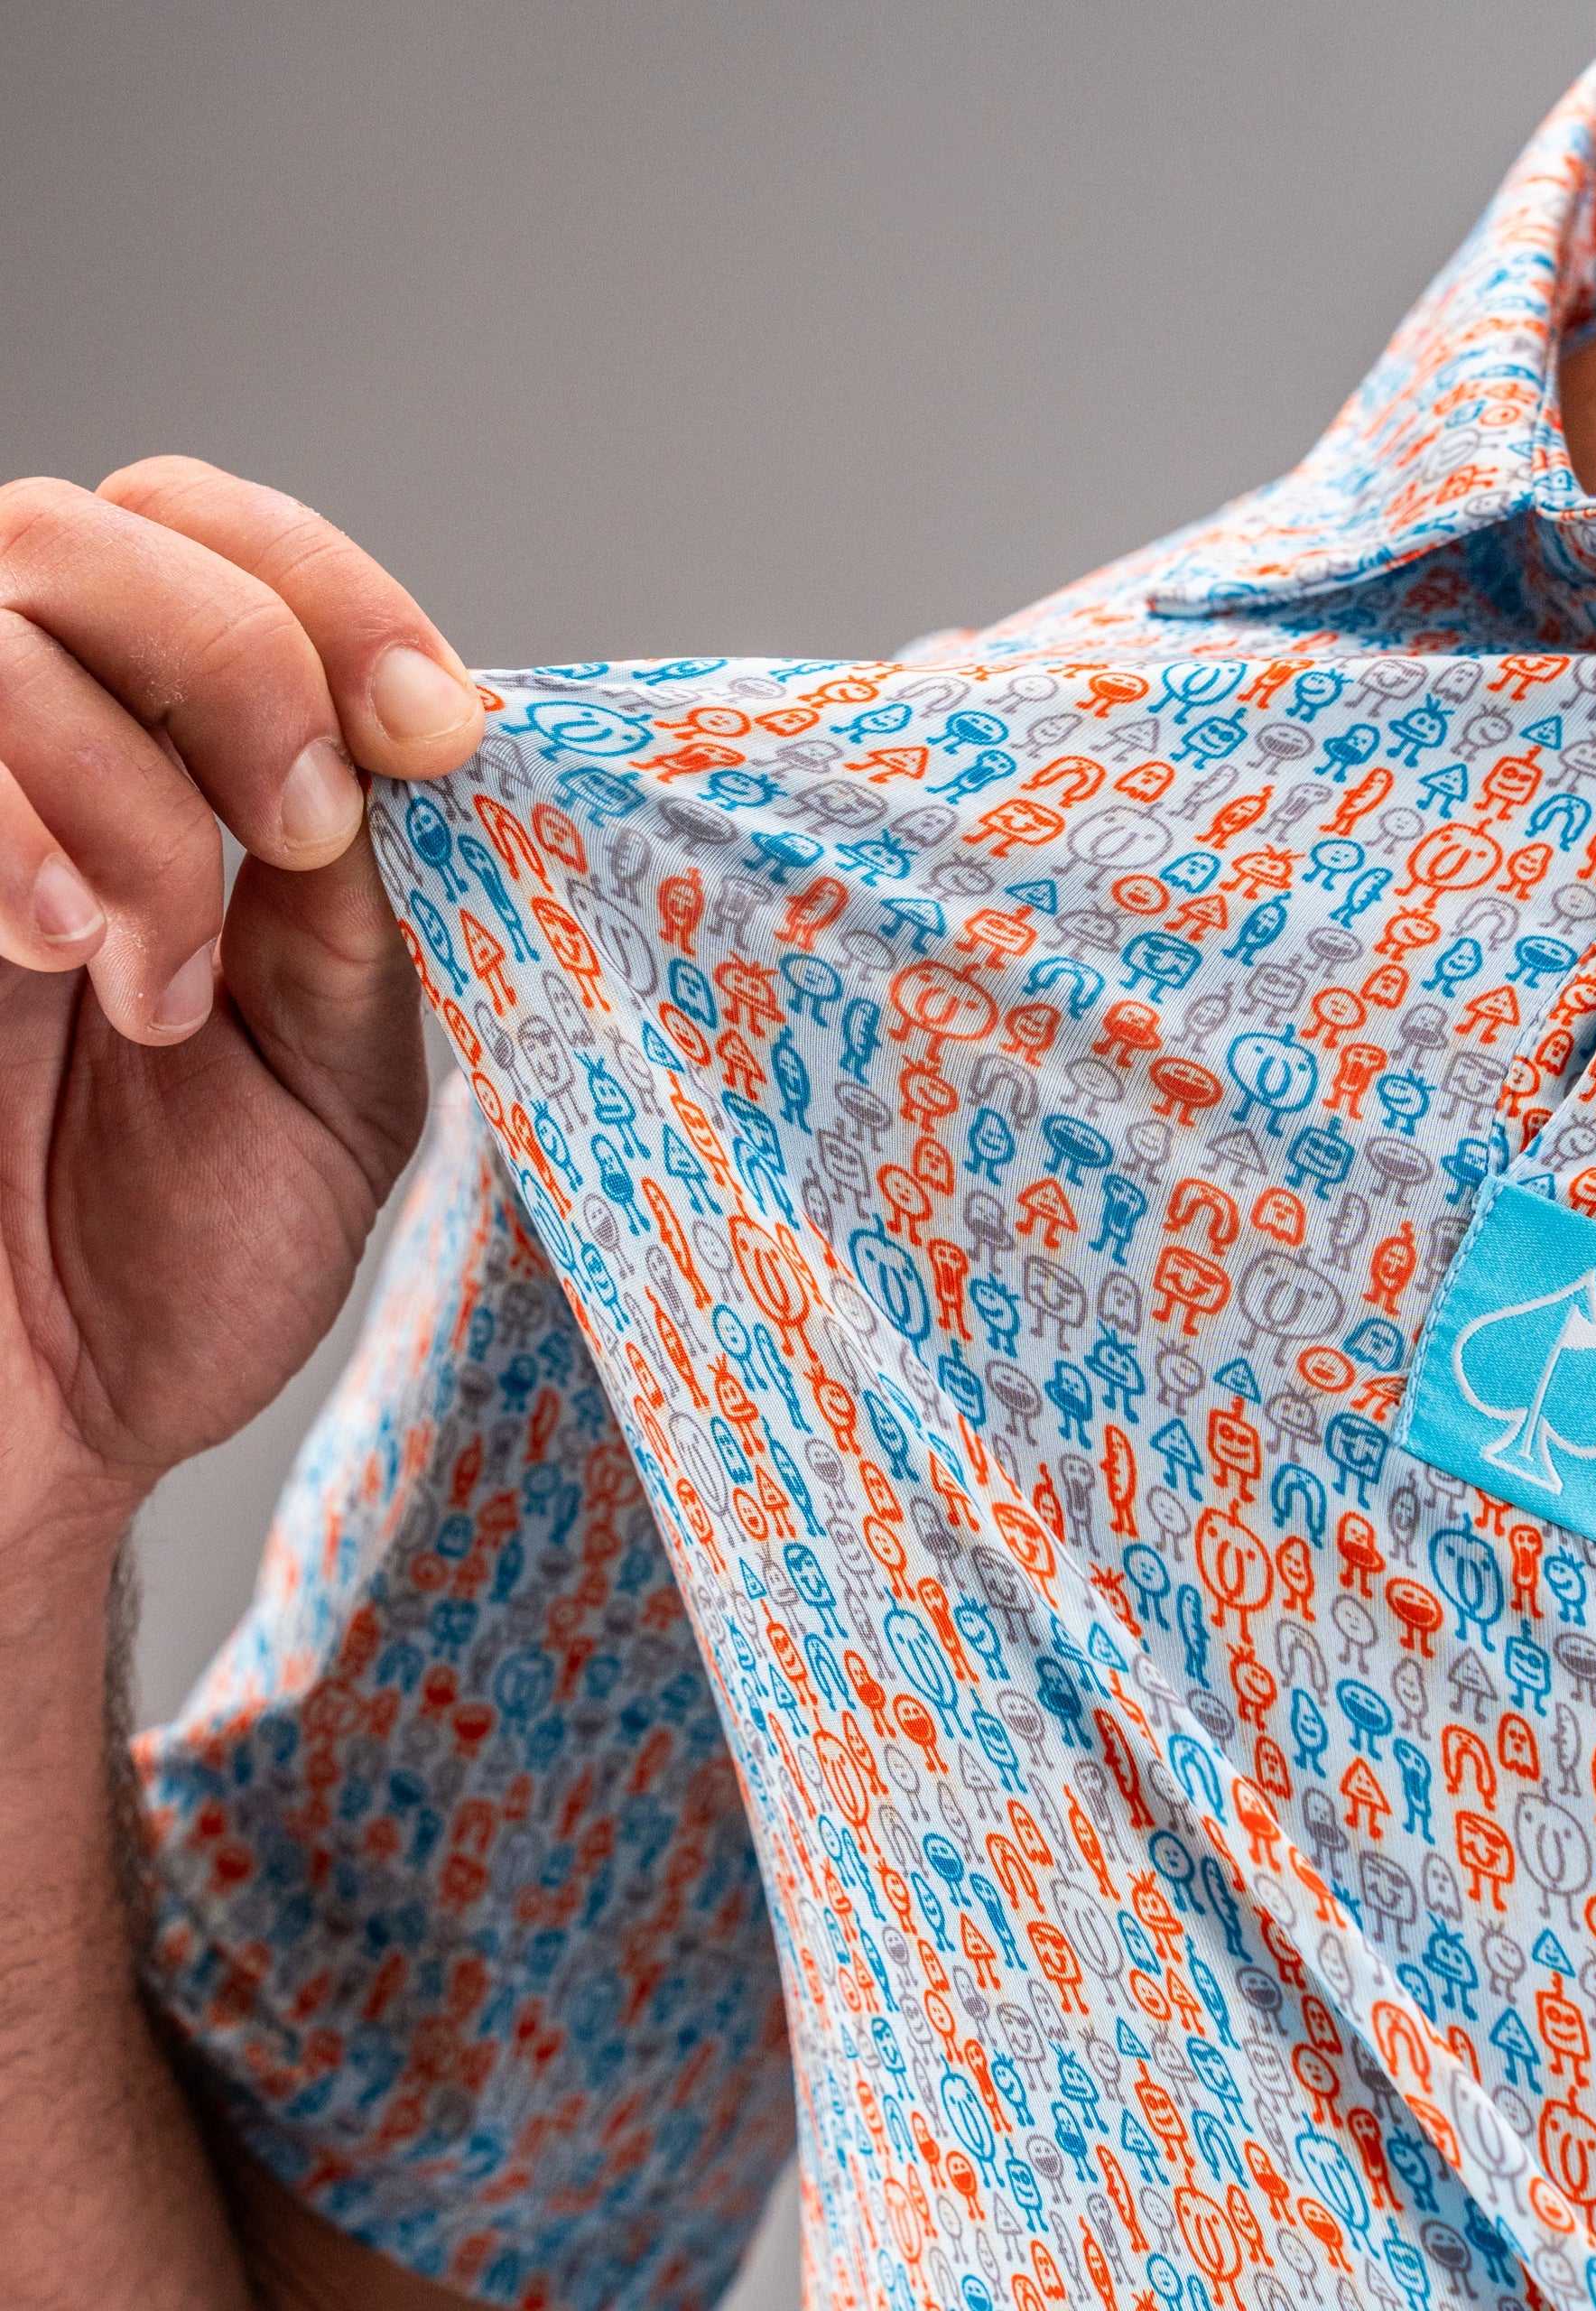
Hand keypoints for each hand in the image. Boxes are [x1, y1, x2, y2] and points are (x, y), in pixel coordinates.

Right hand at [0, 457, 484, 1570]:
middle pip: (81, 533)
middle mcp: (19, 767)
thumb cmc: (178, 1262)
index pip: (204, 543)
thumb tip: (413, 743)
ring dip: (124, 791)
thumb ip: (365, 901)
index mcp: (157, 778)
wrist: (48, 1424)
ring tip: (158, 980)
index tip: (433, 725)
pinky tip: (57, 955)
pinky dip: (12, 831)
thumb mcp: (338, 1069)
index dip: (327, 592)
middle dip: (238, 658)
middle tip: (303, 834)